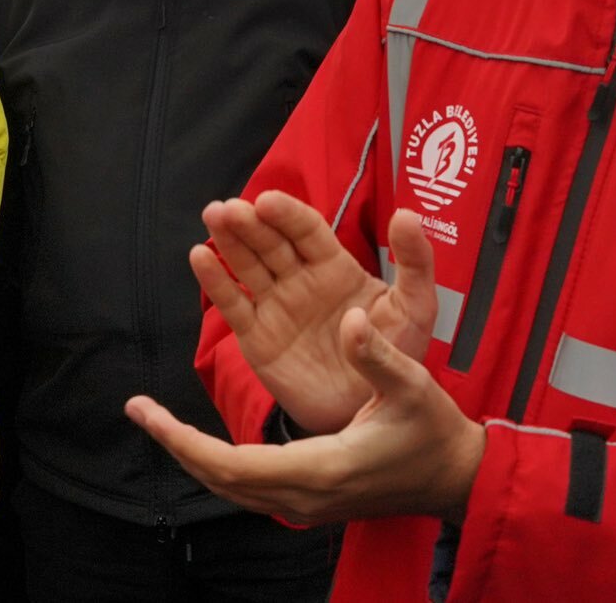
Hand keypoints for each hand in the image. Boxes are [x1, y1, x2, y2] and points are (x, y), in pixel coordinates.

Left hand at [127, 307, 486, 524]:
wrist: (453, 478)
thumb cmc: (433, 432)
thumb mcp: (412, 386)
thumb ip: (377, 356)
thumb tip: (350, 319)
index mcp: (322, 468)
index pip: (233, 466)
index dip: (185, 441)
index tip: (148, 414)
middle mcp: (304, 494)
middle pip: (220, 480)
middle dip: (175, 444)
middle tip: (137, 408)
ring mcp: (305, 503)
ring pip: (230, 488)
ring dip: (190, 453)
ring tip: (155, 418)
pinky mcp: (308, 499)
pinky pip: (247, 487)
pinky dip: (215, 462)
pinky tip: (199, 436)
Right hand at [194, 197, 437, 434]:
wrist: (372, 413)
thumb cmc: (396, 355)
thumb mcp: (415, 308)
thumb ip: (414, 262)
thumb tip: (407, 213)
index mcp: (334, 265)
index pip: (306, 230)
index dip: (286, 214)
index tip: (267, 201)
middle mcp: (299, 278)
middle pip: (269, 242)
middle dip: (249, 222)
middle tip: (229, 209)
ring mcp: (274, 305)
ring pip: (246, 265)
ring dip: (228, 240)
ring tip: (212, 217)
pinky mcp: (256, 337)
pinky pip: (232, 304)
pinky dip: (215, 281)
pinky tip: (200, 257)